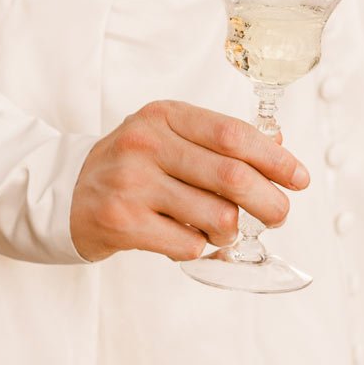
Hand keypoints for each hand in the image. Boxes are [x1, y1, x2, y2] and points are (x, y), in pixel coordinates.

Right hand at [69, 99, 309, 262]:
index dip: (275, 159)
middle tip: (279, 215)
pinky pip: (187, 245)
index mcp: (166, 115)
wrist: (64, 192)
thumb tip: (280, 146)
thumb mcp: (170, 135)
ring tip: (223, 230)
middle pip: (232, 176)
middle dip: (269, 201)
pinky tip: (191, 241)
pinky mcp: (121, 223)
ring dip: (231, 231)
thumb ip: (219, 140)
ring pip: (216, 216)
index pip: (234, 134)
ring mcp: (132, 183)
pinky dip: (200, 249)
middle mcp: (147, 144)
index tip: (299, 178)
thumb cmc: (131, 164)